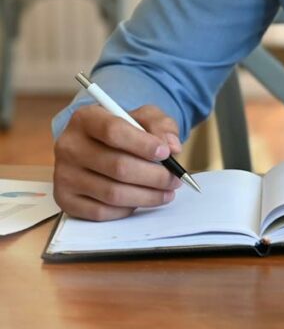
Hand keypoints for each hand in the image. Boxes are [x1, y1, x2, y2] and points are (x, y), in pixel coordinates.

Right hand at [53, 105, 183, 220]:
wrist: (99, 146)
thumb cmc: (125, 131)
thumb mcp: (145, 117)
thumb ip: (161, 125)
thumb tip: (172, 147)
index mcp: (86, 119)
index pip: (113, 131)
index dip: (143, 144)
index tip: (166, 153)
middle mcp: (68, 146)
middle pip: (117, 166)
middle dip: (155, 176)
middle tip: (175, 179)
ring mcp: (63, 174)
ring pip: (112, 193)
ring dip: (147, 196)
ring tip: (167, 192)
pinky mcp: (65, 199)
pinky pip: (101, 211)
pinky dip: (127, 209)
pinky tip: (141, 200)